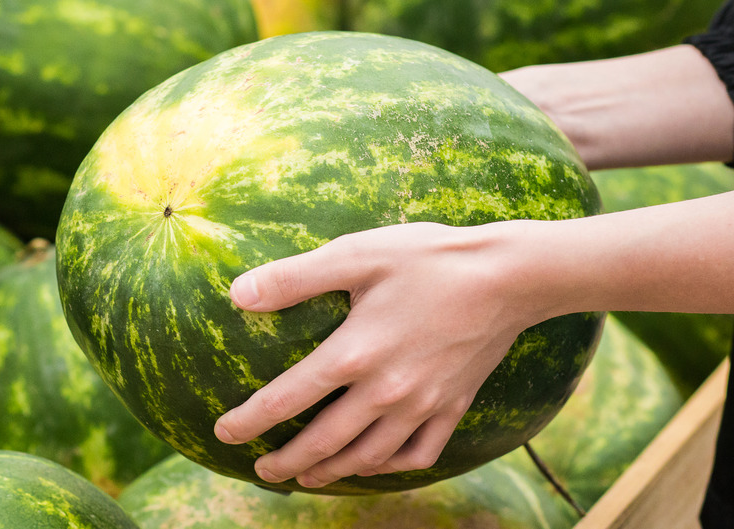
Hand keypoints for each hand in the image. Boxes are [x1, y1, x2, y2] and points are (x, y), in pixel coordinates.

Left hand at [212, 221, 548, 487]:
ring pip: (367, 457)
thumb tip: (238, 294)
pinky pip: (417, 454)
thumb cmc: (428, 259)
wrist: (510, 276)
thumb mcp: (356, 254)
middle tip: (262, 472)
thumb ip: (294, 277)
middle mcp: (385, 391)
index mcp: (354, 353)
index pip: (286, 399)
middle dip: (287, 463)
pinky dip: (390, 467)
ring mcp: (422, 405)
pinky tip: (375, 463)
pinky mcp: (453, 407)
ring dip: (331, 472)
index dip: (249, 421)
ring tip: (309, 478)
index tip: (224, 433)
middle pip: (324, 443)